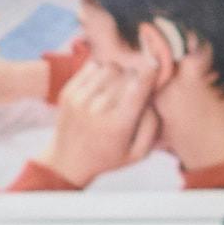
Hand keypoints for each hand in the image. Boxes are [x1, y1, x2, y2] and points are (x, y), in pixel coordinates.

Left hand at [39, 53, 169, 185]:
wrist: (69, 161)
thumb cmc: (110, 156)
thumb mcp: (138, 153)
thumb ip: (152, 125)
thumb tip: (151, 93)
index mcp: (117, 126)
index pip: (137, 90)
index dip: (149, 74)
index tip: (155, 63)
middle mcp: (97, 110)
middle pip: (127, 75)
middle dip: (135, 80)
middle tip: (132, 94)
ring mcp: (80, 99)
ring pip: (111, 68)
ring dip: (118, 75)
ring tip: (116, 92)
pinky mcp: (68, 92)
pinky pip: (93, 67)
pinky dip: (101, 73)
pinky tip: (101, 89)